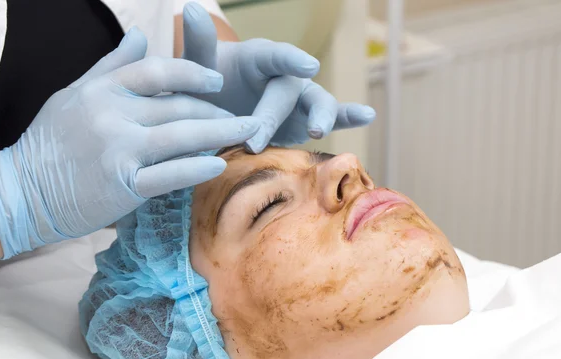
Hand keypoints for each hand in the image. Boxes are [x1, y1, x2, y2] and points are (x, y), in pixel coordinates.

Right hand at [0, 28, 260, 258]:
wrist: (23, 191)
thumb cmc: (51, 142)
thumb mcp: (75, 94)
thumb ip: (112, 65)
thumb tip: (139, 34)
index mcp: (102, 90)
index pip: (157, 71)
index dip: (193, 73)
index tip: (217, 81)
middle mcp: (112, 114)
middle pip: (179, 105)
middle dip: (218, 110)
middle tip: (244, 117)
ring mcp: (119, 150)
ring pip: (182, 136)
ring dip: (222, 133)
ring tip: (248, 132)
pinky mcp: (124, 185)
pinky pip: (170, 174)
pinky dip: (197, 168)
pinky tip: (220, 165)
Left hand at [182, 2, 375, 152]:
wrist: (217, 111)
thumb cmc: (206, 87)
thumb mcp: (196, 68)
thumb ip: (198, 43)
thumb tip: (191, 9)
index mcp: (258, 58)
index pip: (274, 56)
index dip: (291, 60)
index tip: (309, 66)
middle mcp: (284, 75)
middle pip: (287, 90)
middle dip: (272, 116)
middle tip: (253, 142)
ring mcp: (299, 98)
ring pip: (318, 102)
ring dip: (323, 116)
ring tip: (317, 130)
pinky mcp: (307, 120)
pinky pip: (333, 118)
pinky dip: (350, 117)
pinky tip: (369, 115)